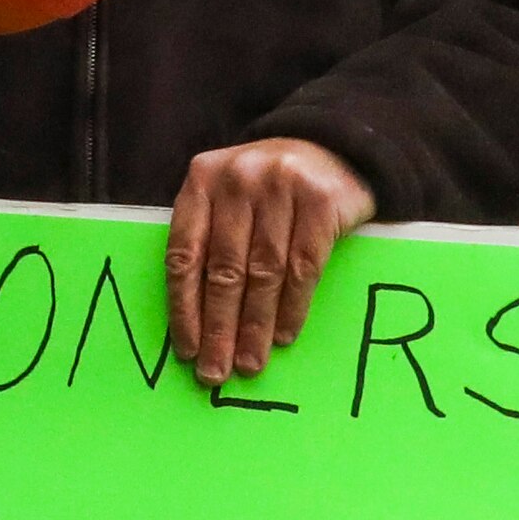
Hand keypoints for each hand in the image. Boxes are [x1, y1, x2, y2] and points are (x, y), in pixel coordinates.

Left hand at [168, 137, 374, 385]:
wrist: (334, 147)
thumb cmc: (269, 189)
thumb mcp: (227, 199)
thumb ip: (209, 242)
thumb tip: (197, 323)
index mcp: (202, 180)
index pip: (185, 254)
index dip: (184, 307)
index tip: (187, 349)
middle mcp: (237, 179)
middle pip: (224, 270)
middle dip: (219, 328)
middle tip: (216, 372)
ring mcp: (281, 186)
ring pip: (264, 273)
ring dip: (256, 326)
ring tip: (250, 362)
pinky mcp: (321, 200)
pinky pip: (304, 267)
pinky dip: (293, 307)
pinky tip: (284, 335)